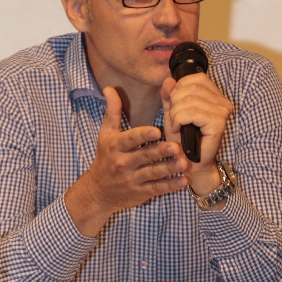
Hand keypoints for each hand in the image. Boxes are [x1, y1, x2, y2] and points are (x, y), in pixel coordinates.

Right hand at [65, 87, 187, 236]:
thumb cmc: (105, 158)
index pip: (130, 139)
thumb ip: (112, 111)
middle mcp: (122, 163)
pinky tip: (183, 181)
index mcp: (115, 146)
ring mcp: (132, 179)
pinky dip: (170, 186)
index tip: (157, 130)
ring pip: (153, 173)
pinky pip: (156, 189)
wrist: (97, 192)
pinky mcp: (140, 193)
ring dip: (169, 168)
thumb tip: (109, 88)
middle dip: (161, 151)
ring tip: (184, 163)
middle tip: (176, 146)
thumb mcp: (105, 134)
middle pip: (144, 156)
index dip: (143, 135)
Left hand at [161, 73, 232, 196]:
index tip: (174, 103)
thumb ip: (169, 96)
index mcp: (215, 96)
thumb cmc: (183, 139)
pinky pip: (192, 113)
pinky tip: (178, 129)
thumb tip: (168, 80)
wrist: (190, 163)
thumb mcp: (172, 113)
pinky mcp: (218, 123)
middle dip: (175, 102)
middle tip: (174, 118)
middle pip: (191, 87)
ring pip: (189, 100)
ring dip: (176, 113)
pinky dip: (179, 120)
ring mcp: (222, 112)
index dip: (180, 87)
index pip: (197, 78)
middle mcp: (223, 102)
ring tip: (176, 125)